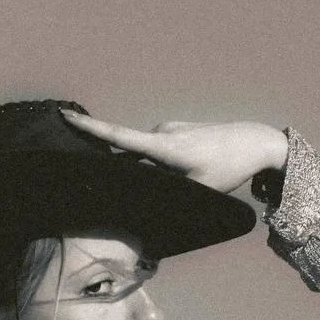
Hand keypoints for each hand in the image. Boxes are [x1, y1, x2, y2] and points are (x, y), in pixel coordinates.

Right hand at [63, 112, 287, 193]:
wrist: (253, 142)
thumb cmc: (227, 168)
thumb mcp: (199, 190)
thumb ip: (171, 195)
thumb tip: (148, 203)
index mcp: (164, 147)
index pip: (119, 137)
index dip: (91, 128)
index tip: (66, 115)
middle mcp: (162, 133)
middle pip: (128, 153)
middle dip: (116, 168)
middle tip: (110, 188)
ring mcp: (169, 130)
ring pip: (143, 155)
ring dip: (141, 171)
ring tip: (155, 190)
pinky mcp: (176, 133)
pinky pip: (154, 151)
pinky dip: (152, 164)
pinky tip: (168, 178)